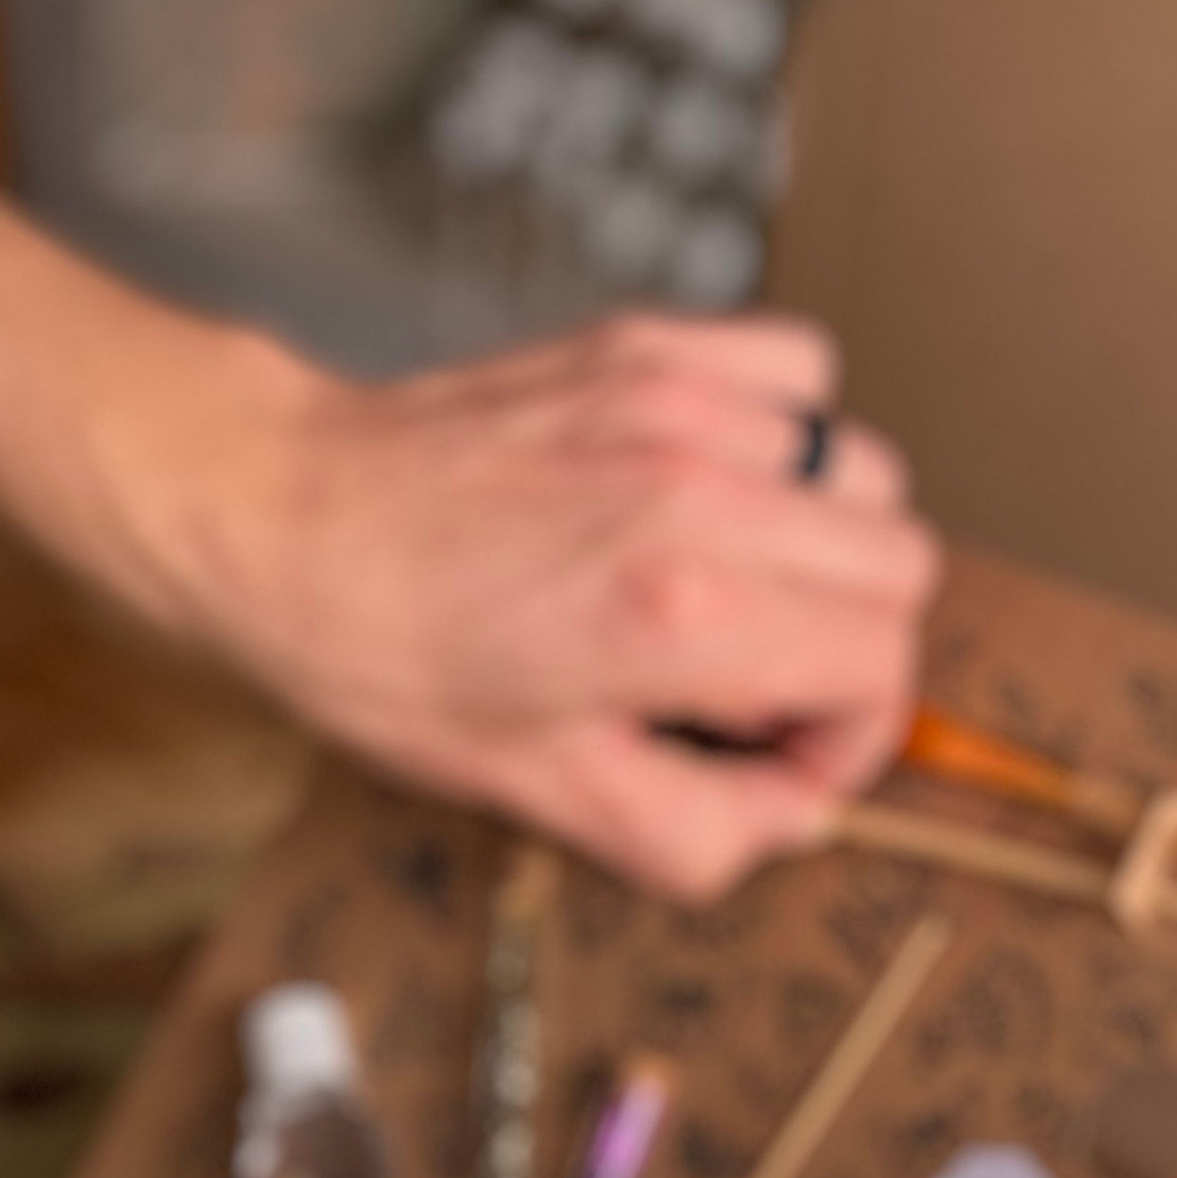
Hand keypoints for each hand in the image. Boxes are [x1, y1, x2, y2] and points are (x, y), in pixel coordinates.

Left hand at [84, 308, 940, 899]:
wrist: (276, 514)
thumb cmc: (382, 652)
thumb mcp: (537, 791)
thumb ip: (696, 830)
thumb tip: (790, 817)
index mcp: (678, 614)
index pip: (880, 664)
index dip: (850, 736)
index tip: (780, 756)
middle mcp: (699, 492)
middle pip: (901, 563)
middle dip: (852, 642)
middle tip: (755, 681)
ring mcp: (678, 404)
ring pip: (863, 470)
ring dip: (824, 542)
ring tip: (732, 581)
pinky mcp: (648, 346)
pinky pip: (799, 375)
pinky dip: (787, 434)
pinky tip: (713, 484)